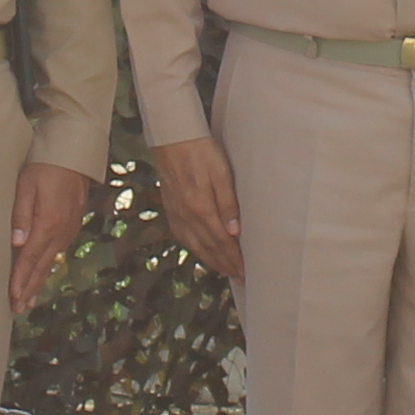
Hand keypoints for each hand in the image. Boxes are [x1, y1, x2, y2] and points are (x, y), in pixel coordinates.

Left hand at [7, 162, 92, 312]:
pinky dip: (48, 267)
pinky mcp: (72, 225)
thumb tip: (16, 243)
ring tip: (28, 300)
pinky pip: (58, 252)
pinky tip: (42, 274)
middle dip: (29, 289)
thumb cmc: (45, 167)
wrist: (73, 155)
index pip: (30, 258)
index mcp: (48, 223)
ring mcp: (69, 229)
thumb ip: (21, 215)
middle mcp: (61, 231)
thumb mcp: (26, 186)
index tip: (13, 297)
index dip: (20, 279)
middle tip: (18, 309)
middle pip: (42, 266)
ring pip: (51, 261)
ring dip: (39, 282)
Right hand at [151, 132, 242, 279]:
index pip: (221, 241)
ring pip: (194, 245)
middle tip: (238, 275)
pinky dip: (194, 248)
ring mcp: (176, 213)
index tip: (244, 270)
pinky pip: (182, 236)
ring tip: (224, 270)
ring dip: (210, 260)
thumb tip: (234, 232)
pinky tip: (201, 251)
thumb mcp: (221, 173)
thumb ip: (228, 204)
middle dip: (224, 264)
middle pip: (208, 247)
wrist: (172, 138)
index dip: (232, 257)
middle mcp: (186, 215)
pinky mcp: (170, 209)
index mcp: (201, 207)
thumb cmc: (201, 152)